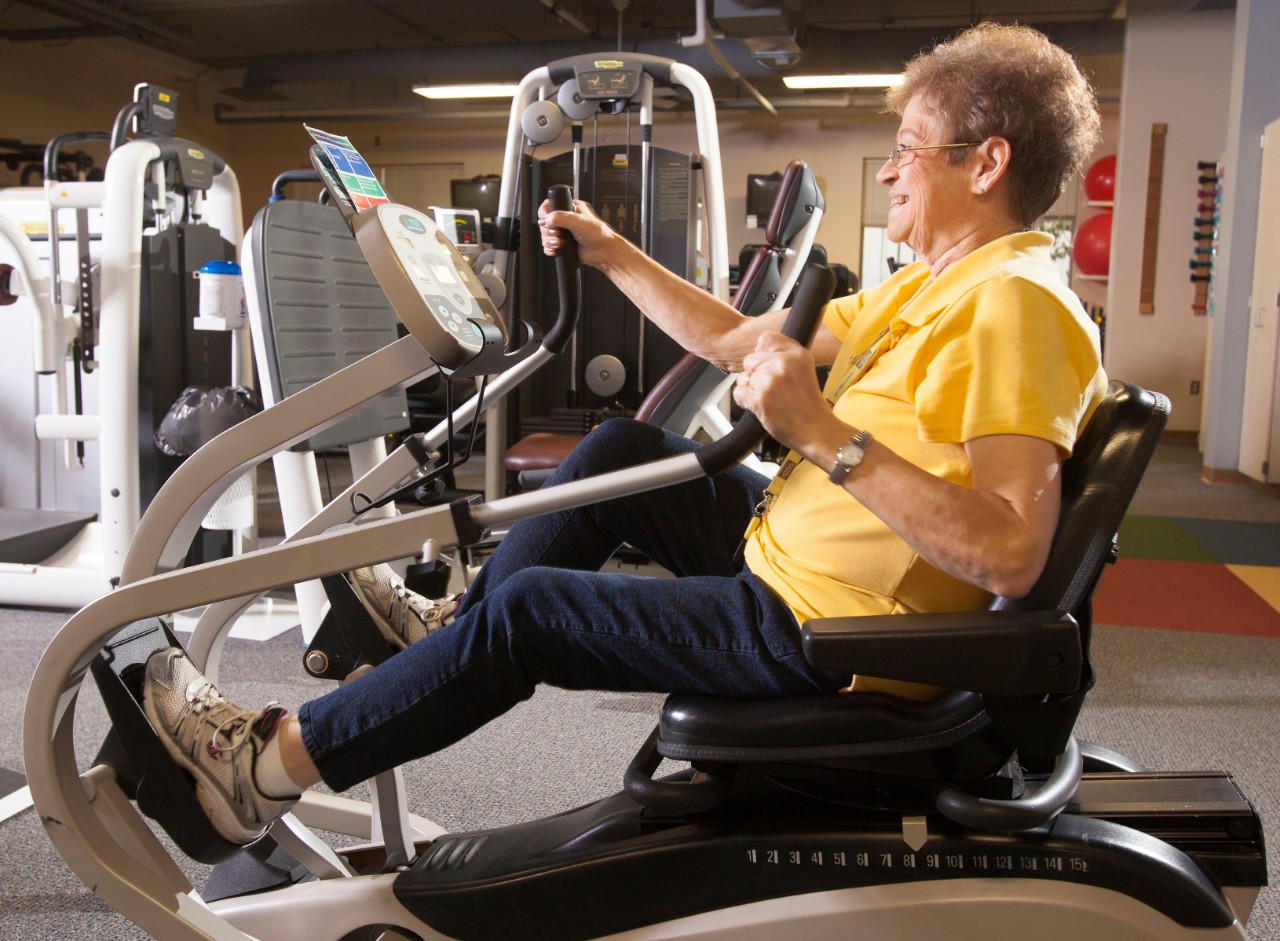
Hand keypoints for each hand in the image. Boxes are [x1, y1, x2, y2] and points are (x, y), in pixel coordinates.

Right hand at [538, 198, 613, 266]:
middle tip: (557, 234)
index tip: (547, 221)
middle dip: (548, 231)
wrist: (604, 252)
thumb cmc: (598, 234)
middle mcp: (567, 219)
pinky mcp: (564, 245)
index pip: (549, 205)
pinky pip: (549, 246)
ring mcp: (565, 233)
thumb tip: (543, 220)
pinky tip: (557, 250)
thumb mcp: (576, 220)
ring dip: (549, 241)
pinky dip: (550, 249)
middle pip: (545, 223)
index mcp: (571, 208)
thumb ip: (558, 217)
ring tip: (560, 243)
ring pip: (546, 235)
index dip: (545, 214)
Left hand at [733, 331, 841, 454]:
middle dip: (755, 375)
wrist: (816, 431)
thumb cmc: (808, 405)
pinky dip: (745, 402)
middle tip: (773, 390)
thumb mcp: (803, 370)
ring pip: (744, 378)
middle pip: (750, 360)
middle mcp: (783, 363)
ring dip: (751, 390)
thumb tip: (758, 349)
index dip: (762, 354)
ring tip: (771, 401)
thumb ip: (783, 356)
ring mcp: (770, 380)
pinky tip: (762, 407)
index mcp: (797, 354)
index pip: (766, 339)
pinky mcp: (760, 398)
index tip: (769, 367)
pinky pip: (739, 392)